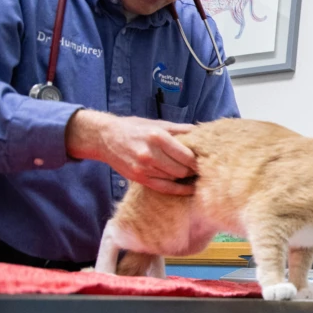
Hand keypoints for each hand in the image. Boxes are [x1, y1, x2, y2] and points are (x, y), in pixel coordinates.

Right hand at [65, 109, 197, 195]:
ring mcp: (143, 168)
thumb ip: (181, 130)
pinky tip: (188, 188)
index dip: (199, 160)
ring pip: (174, 179)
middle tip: (203, 169)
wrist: (105, 137)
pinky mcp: (139, 178)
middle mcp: (150, 154)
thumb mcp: (158, 124)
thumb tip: (203, 132)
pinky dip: (179, 189)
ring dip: (186, 178)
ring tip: (195, 175)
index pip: (186, 155)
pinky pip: (164, 188)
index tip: (207, 160)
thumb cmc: (135, 128)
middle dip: (194, 170)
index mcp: (157, 137)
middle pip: (182, 169)